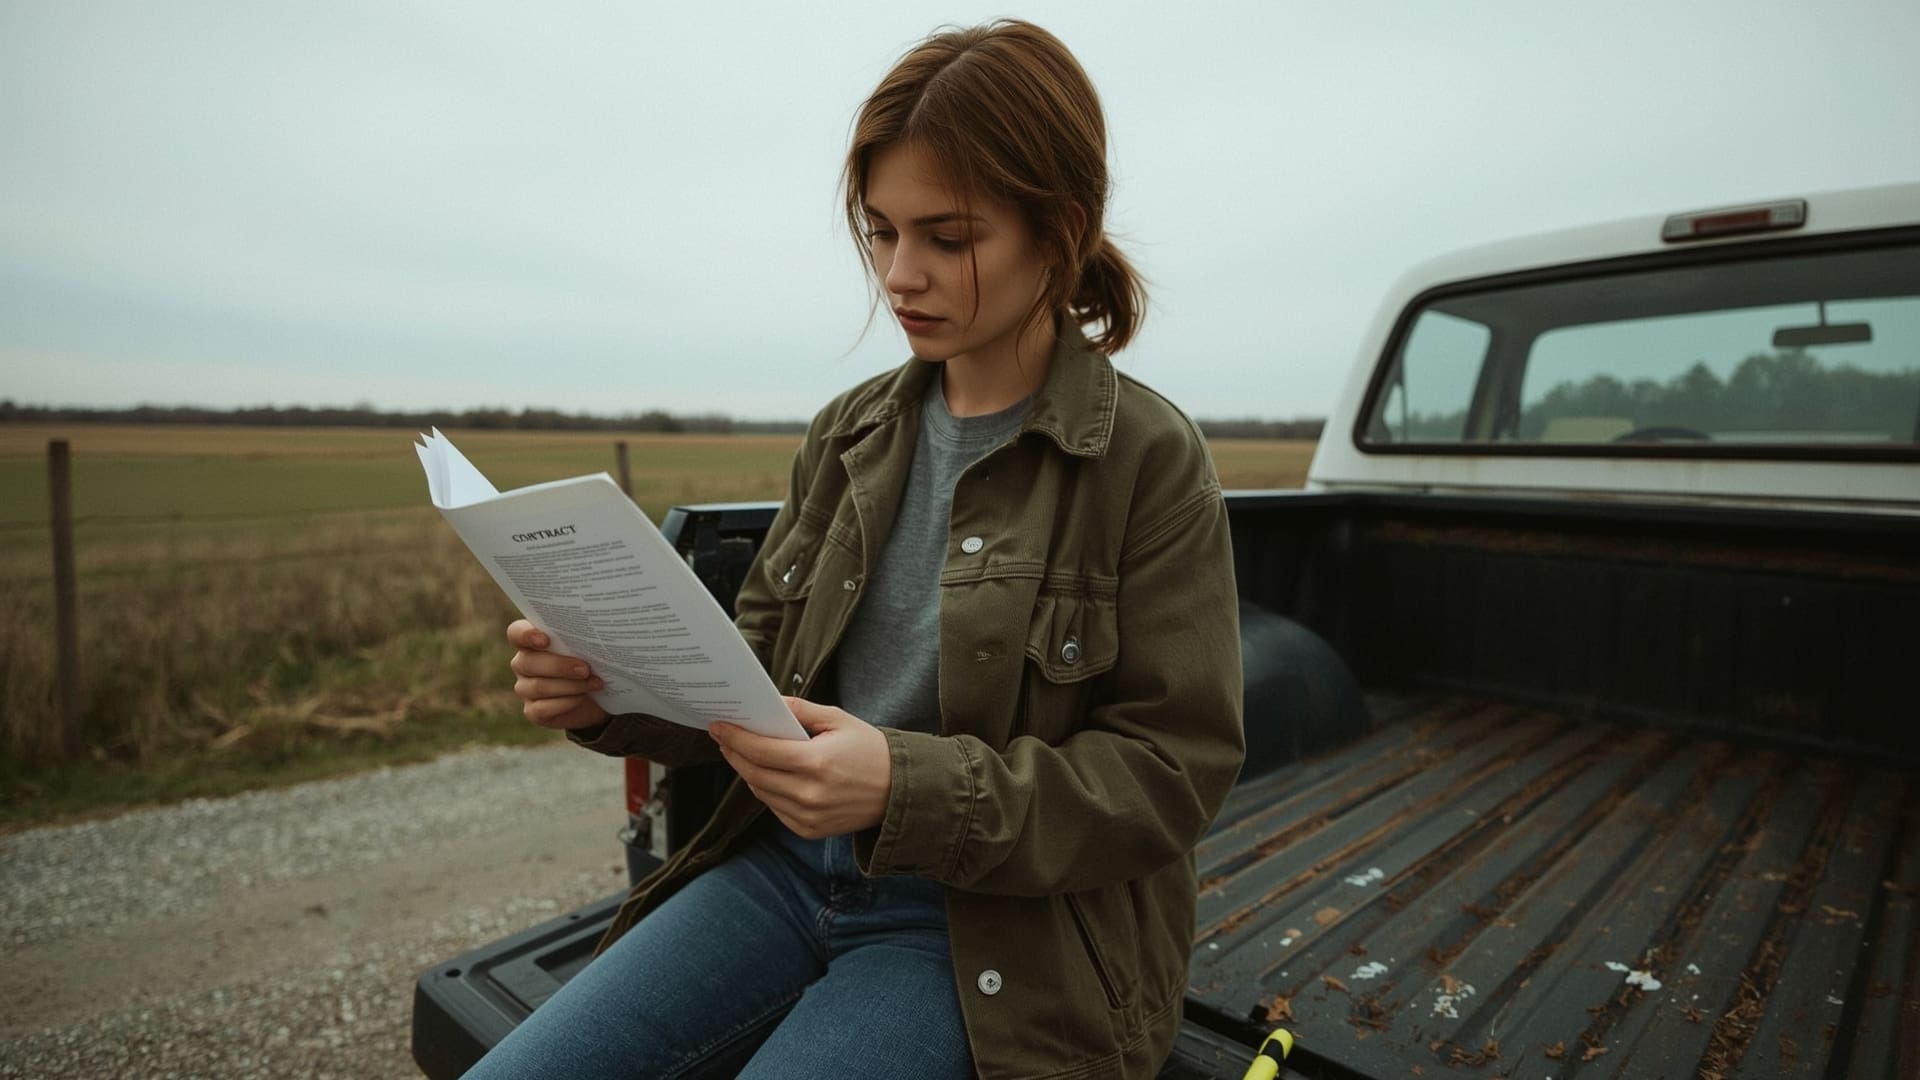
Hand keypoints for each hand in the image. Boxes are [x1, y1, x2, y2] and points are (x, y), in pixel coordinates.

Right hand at [506, 619, 609, 730]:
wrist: (597, 697)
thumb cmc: (589, 664)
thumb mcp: (587, 649)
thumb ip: (581, 640)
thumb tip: (594, 636)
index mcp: (531, 642)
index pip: (516, 633)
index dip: (526, 635)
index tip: (545, 640)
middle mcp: (522, 664)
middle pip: (529, 662)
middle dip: (560, 665)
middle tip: (585, 669)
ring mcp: (525, 689)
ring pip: (539, 687)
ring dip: (570, 685)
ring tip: (594, 683)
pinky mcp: (532, 711)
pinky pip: (542, 708)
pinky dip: (566, 703)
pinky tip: (582, 698)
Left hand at [710, 697, 890, 838]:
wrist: (899, 792)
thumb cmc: (871, 751)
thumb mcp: (839, 720)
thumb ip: (802, 710)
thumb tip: (770, 703)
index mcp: (815, 763)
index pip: (760, 750)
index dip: (734, 737)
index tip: (718, 726)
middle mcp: (808, 794)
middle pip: (753, 772)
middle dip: (734, 752)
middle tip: (724, 736)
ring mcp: (807, 816)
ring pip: (760, 791)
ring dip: (747, 771)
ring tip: (742, 752)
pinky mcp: (808, 830)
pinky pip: (774, 807)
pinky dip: (766, 789)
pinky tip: (768, 773)